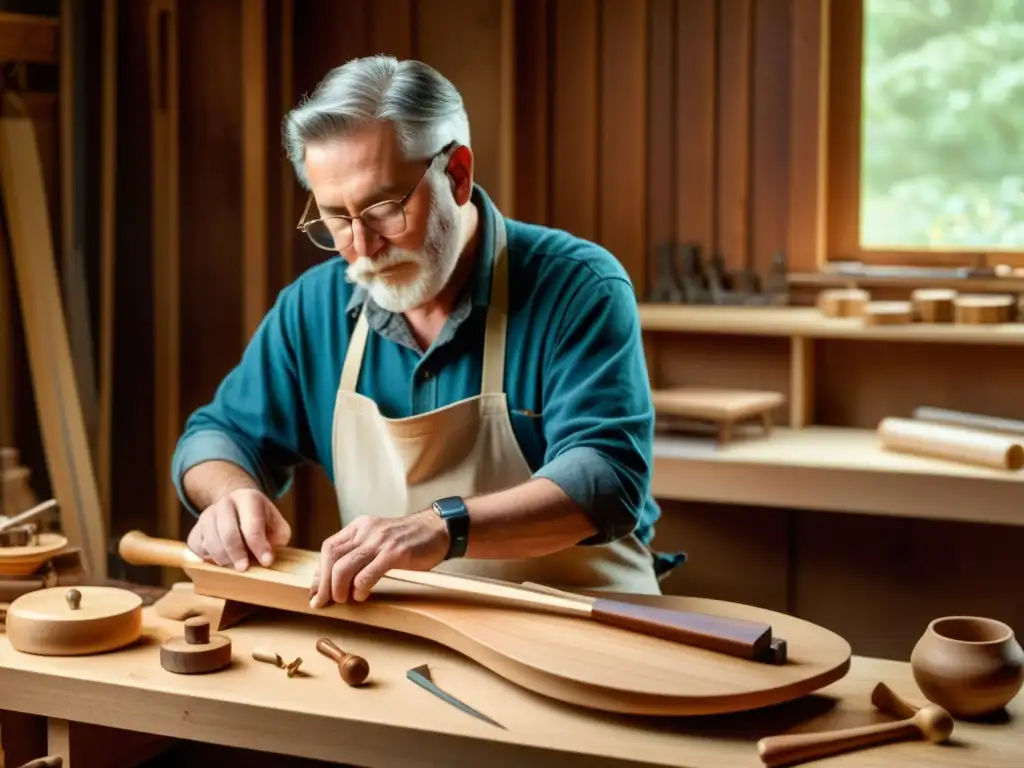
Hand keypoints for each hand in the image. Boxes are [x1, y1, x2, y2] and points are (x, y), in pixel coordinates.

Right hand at [187, 488, 291, 570]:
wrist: (236, 509)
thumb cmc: (261, 522)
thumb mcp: (277, 524)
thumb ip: (279, 538)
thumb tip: (267, 557)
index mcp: (248, 498)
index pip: (252, 524)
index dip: (259, 546)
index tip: (267, 561)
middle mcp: (225, 503)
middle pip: (228, 533)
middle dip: (237, 554)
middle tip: (244, 568)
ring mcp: (206, 515)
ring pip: (211, 542)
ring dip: (224, 559)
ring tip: (235, 566)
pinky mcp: (195, 531)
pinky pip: (198, 549)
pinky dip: (209, 558)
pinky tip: (222, 559)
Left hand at [309, 510, 449, 606]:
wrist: (439, 529)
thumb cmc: (408, 539)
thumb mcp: (378, 538)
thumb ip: (358, 552)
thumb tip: (331, 576)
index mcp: (359, 526)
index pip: (329, 548)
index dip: (318, 572)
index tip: (315, 591)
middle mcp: (366, 530)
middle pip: (331, 558)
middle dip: (323, 584)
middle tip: (323, 602)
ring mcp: (380, 541)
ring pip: (344, 568)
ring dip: (338, 589)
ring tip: (344, 600)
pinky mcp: (394, 553)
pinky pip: (366, 575)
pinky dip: (359, 589)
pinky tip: (362, 595)